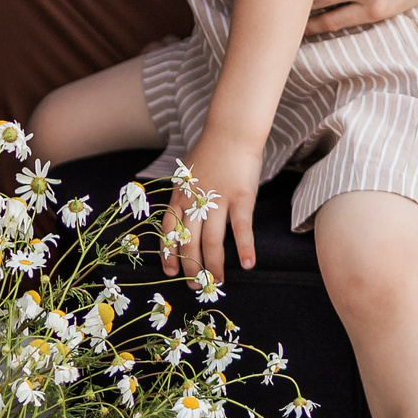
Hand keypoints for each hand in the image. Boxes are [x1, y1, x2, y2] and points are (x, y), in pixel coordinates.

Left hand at [165, 132, 258, 282]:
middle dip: (191, 267)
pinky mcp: (241, 198)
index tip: (170, 271)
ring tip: (218, 282)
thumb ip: (183, 194)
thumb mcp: (186, 171)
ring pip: (213, 242)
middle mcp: (196, 201)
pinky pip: (242, 229)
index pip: (170, 230)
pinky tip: (248, 264)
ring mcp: (218, 200)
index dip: (169, 253)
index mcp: (180, 195)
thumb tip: (178, 214)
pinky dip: (245, 249)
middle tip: (196, 285)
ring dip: (214, 266)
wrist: (231, 132)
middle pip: (190, 242)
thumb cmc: (210, 150)